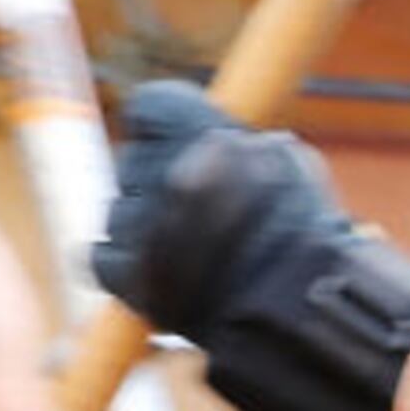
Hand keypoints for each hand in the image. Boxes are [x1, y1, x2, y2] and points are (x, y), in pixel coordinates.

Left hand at [94, 79, 349, 330]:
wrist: (286, 304)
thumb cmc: (299, 230)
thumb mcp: (287, 161)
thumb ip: (241, 145)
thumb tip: (226, 141)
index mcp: (184, 124)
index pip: (152, 106)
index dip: (171, 129)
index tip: (193, 148)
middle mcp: (146, 163)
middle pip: (140, 165)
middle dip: (165, 184)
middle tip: (207, 215)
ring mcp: (126, 218)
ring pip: (126, 212)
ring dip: (152, 229)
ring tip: (201, 256)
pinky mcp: (115, 269)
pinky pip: (110, 257)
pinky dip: (134, 268)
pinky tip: (174, 278)